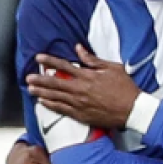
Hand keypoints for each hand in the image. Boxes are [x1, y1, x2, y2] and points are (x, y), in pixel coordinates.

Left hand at [25, 44, 140, 129]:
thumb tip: (79, 49)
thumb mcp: (113, 68)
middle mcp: (80, 89)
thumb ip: (93, 60)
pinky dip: (50, 105)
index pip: (64, 66)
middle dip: (40, 79)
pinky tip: (43, 102)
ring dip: (41, 92)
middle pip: (55, 83)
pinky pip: (61, 109)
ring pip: (55, 96)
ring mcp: (79, 103)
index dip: (50, 61)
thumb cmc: (125, 88)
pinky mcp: (80, 114)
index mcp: (88, 76)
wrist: (132, 110)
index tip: (39, 58)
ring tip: (31, 89)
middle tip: (28, 77)